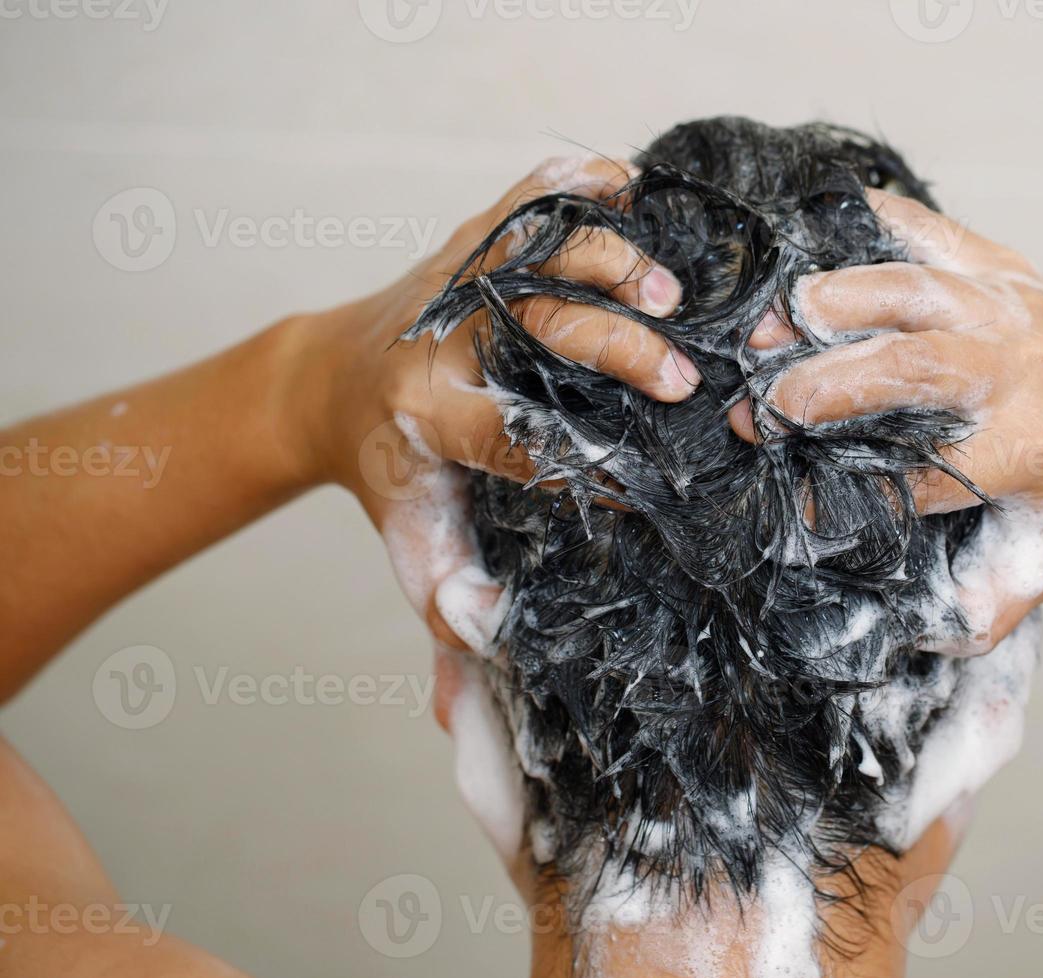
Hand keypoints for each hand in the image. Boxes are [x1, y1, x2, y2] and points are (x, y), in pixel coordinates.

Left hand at [281, 156, 696, 633]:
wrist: (327, 381)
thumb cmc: (386, 471)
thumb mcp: (411, 543)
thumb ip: (447, 606)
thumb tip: (472, 692)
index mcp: (430, 416)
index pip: (514, 437)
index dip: (584, 460)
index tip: (643, 485)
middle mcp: (442, 338)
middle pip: (536, 328)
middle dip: (616, 350)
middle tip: (682, 379)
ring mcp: (457, 279)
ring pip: (534, 250)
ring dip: (606, 262)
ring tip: (669, 290)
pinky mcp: (470, 240)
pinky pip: (526, 198)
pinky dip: (579, 187)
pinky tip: (633, 190)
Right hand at [730, 189, 1042, 652]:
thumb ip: (982, 608)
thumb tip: (909, 638)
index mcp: (1032, 448)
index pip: (920, 472)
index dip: (845, 489)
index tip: (792, 498)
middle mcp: (1024, 370)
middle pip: (907, 369)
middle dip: (818, 388)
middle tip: (756, 408)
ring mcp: (1014, 306)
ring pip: (909, 290)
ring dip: (828, 306)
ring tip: (765, 327)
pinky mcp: (1007, 266)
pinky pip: (931, 231)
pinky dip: (871, 224)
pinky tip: (813, 234)